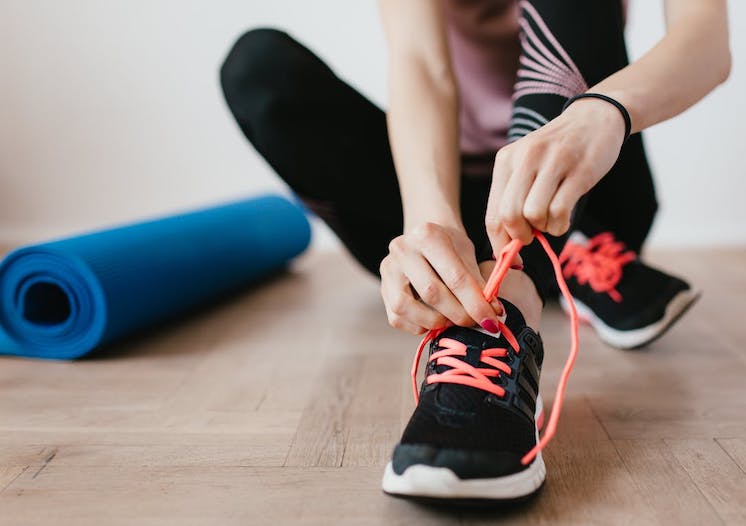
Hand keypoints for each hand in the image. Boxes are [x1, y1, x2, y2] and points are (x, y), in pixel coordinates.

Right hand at [380, 222, 501, 334]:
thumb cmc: (450, 247)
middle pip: (431, 293)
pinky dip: (419, 325)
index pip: (455, 277)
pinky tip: (434, 319)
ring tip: (452, 320)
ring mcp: (388, 269)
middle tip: (475, 323)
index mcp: (427, 235)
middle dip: (458, 314)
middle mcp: (402, 249)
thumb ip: (477, 283)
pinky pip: (397, 318)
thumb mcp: (467, 255)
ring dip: (435, 322)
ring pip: (407, 307)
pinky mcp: (382, 288)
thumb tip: (492, 314)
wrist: (424, 238)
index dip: (475, 303)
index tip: (491, 321)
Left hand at [485, 98, 626, 259]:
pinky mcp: (578, 171)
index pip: (492, 213)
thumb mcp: (526, 165)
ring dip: (544, 229)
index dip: (499, 243)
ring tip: (551, 220)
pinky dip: (560, 225)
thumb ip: (513, 198)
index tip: (510, 256)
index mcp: (506, 160)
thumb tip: (506, 244)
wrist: (594, 118)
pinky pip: (560, 211)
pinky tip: (563, 218)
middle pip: (508, 215)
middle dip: (520, 237)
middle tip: (532, 236)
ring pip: (533, 214)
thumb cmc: (556, 152)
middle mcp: (525, 159)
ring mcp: (552, 163)